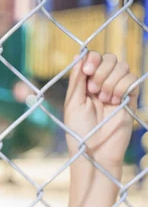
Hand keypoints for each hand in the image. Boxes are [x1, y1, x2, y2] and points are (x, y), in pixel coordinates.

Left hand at [64, 51, 139, 166]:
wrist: (96, 151)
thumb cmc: (79, 130)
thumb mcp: (73, 103)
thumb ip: (77, 80)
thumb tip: (78, 55)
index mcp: (85, 84)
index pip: (93, 58)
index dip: (92, 59)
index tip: (88, 70)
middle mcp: (102, 84)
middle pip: (110, 58)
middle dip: (101, 70)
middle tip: (95, 90)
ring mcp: (117, 90)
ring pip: (122, 67)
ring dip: (111, 81)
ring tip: (104, 99)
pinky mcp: (130, 98)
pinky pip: (132, 79)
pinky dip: (122, 87)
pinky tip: (115, 102)